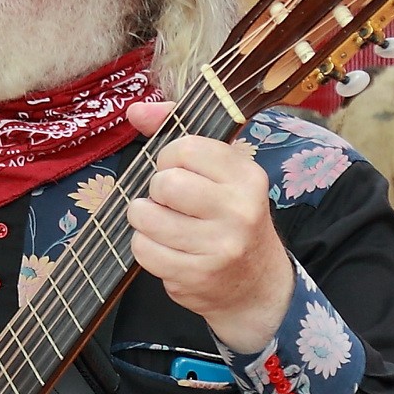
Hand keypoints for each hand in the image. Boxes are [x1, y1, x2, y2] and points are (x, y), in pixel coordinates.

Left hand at [123, 100, 293, 355]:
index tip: (175, 170)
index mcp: (247, 175)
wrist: (258, 284)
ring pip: (146, 217)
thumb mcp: (222, 172)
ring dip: (144, 219)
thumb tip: (135, 109)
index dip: (167, 158)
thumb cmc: (232, 217)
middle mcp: (239, 209)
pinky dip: (145, 247)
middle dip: (154, 190)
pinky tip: (164, 248)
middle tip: (167, 201)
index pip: (185, 148)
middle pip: (164, 183)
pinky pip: (144, 250)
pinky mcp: (198, 276)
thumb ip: (179, 133)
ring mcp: (220, 246)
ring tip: (161, 223)